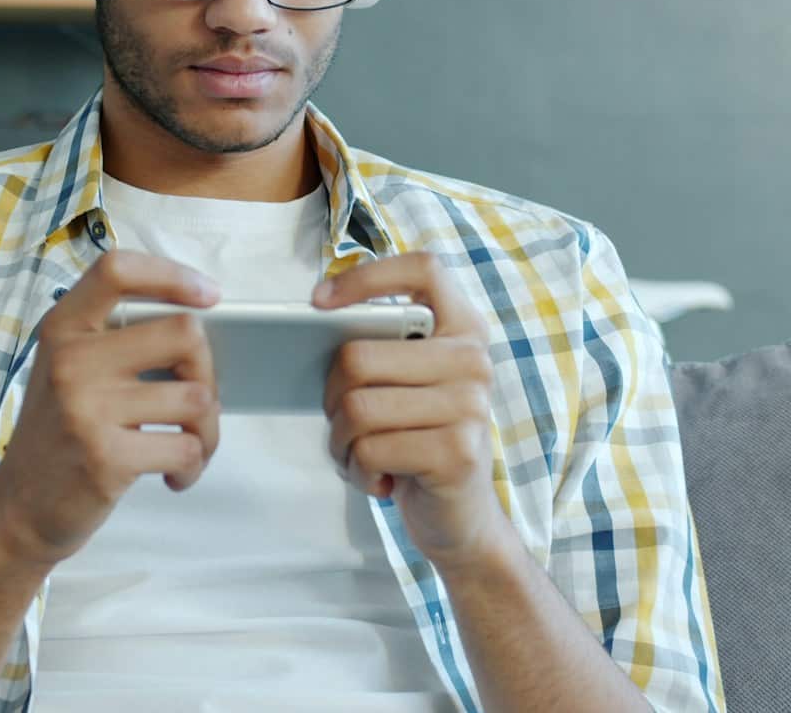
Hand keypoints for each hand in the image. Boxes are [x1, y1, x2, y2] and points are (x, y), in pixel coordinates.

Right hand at [0, 249, 222, 571]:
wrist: (18, 508)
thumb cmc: (58, 435)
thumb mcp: (68, 370)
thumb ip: (116, 341)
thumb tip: (199, 329)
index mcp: (64, 329)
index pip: (117, 270)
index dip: (171, 274)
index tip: (207, 295)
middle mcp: (72, 360)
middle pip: (183, 333)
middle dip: (208, 371)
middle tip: (194, 402)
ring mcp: (87, 409)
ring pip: (196, 397)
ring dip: (207, 430)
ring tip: (188, 446)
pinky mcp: (105, 456)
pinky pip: (186, 447)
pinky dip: (193, 465)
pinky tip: (175, 474)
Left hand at [315, 252, 503, 567]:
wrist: (461, 520)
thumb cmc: (419, 442)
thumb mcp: (407, 386)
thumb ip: (382, 350)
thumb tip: (317, 320)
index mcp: (463, 329)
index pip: (424, 269)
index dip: (367, 276)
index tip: (319, 301)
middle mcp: (474, 360)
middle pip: (358, 355)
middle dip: (330, 398)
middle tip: (345, 423)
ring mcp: (470, 406)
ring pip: (357, 407)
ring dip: (340, 441)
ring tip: (358, 454)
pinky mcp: (457, 451)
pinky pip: (370, 449)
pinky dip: (357, 470)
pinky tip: (377, 478)